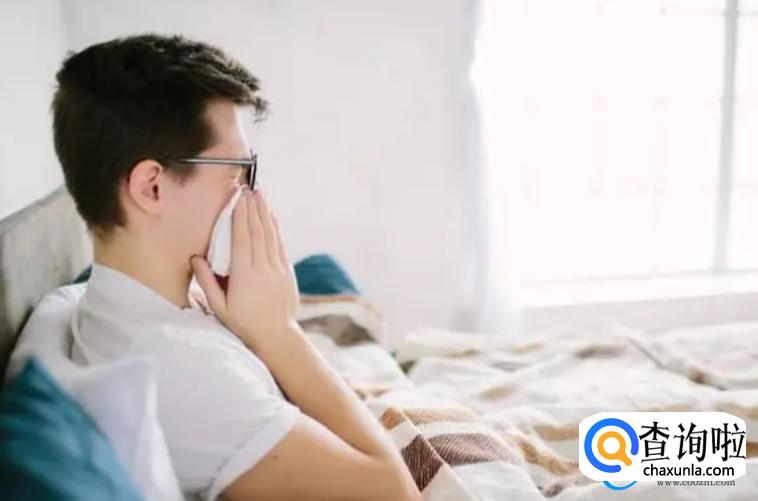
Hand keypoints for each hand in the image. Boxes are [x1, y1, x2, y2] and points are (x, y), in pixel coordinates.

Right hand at [190, 187, 299, 347]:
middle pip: (258, 232)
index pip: (242, 239)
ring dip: (265, 214)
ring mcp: (277, 269)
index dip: (240, 217)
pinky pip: (280, 245)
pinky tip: (272, 217)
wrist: (277, 336)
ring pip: (271, 235)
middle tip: (249, 189)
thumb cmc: (244, 323)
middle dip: (253, 208)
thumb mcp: (219, 307)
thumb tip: (195, 258)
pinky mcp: (287, 272)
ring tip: (260, 196)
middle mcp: (263, 269)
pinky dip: (276, 229)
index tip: (238, 199)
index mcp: (244, 276)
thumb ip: (206, 282)